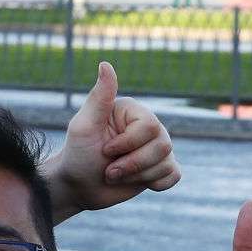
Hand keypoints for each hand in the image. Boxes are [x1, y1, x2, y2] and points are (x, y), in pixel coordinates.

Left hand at [41, 62, 179, 221]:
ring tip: (115, 174)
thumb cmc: (77, 153)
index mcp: (133, 111)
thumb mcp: (84, 126)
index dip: (127, 144)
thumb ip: (99, 96)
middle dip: (131, 163)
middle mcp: (149, 125)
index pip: (150, 126)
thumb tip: (105, 64)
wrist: (77, 186)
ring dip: (136, 175)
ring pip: (167, 162)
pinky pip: (174, 176)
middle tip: (108, 168)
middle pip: (163, 145)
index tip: (104, 149)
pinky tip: (134, 181)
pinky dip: (153, 183)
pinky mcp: (160, 167)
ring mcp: (156, 147)